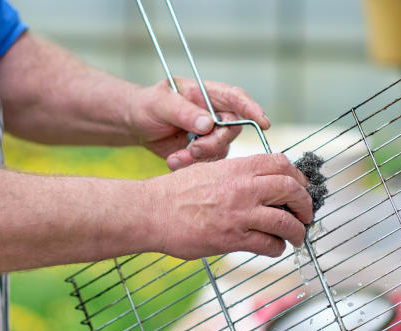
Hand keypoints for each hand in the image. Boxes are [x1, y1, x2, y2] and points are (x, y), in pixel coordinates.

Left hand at [130, 78, 269, 170]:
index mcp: (209, 94)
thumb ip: (184, 111)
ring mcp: (210, 135)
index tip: (263, 123)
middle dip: (214, 143)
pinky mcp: (203, 152)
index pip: (236, 98)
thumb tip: (208, 122)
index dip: (252, 109)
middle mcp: (215, 114)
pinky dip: (190, 165)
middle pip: (232, 130)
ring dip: (200, 157)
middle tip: (193, 149)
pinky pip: (206, 163)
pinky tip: (173, 161)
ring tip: (176, 157)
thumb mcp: (161, 103)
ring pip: (220, 150)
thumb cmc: (149, 105)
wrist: (137, 125)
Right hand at [145, 153, 310, 258]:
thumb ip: (235, 174)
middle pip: (291, 190)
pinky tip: (274, 248)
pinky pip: (268, 244)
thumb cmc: (174, 193)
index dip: (298, 176)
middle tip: (306, 213)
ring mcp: (239, 214)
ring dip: (297, 231)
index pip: (281, 163)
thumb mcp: (207, 170)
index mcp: (237, 167)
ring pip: (286, 221)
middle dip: (305, 203)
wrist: (151, 212)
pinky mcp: (233, 238)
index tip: (301, 186)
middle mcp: (243, 188)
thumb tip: (257, 181)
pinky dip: (277, 248)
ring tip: (297, 236)